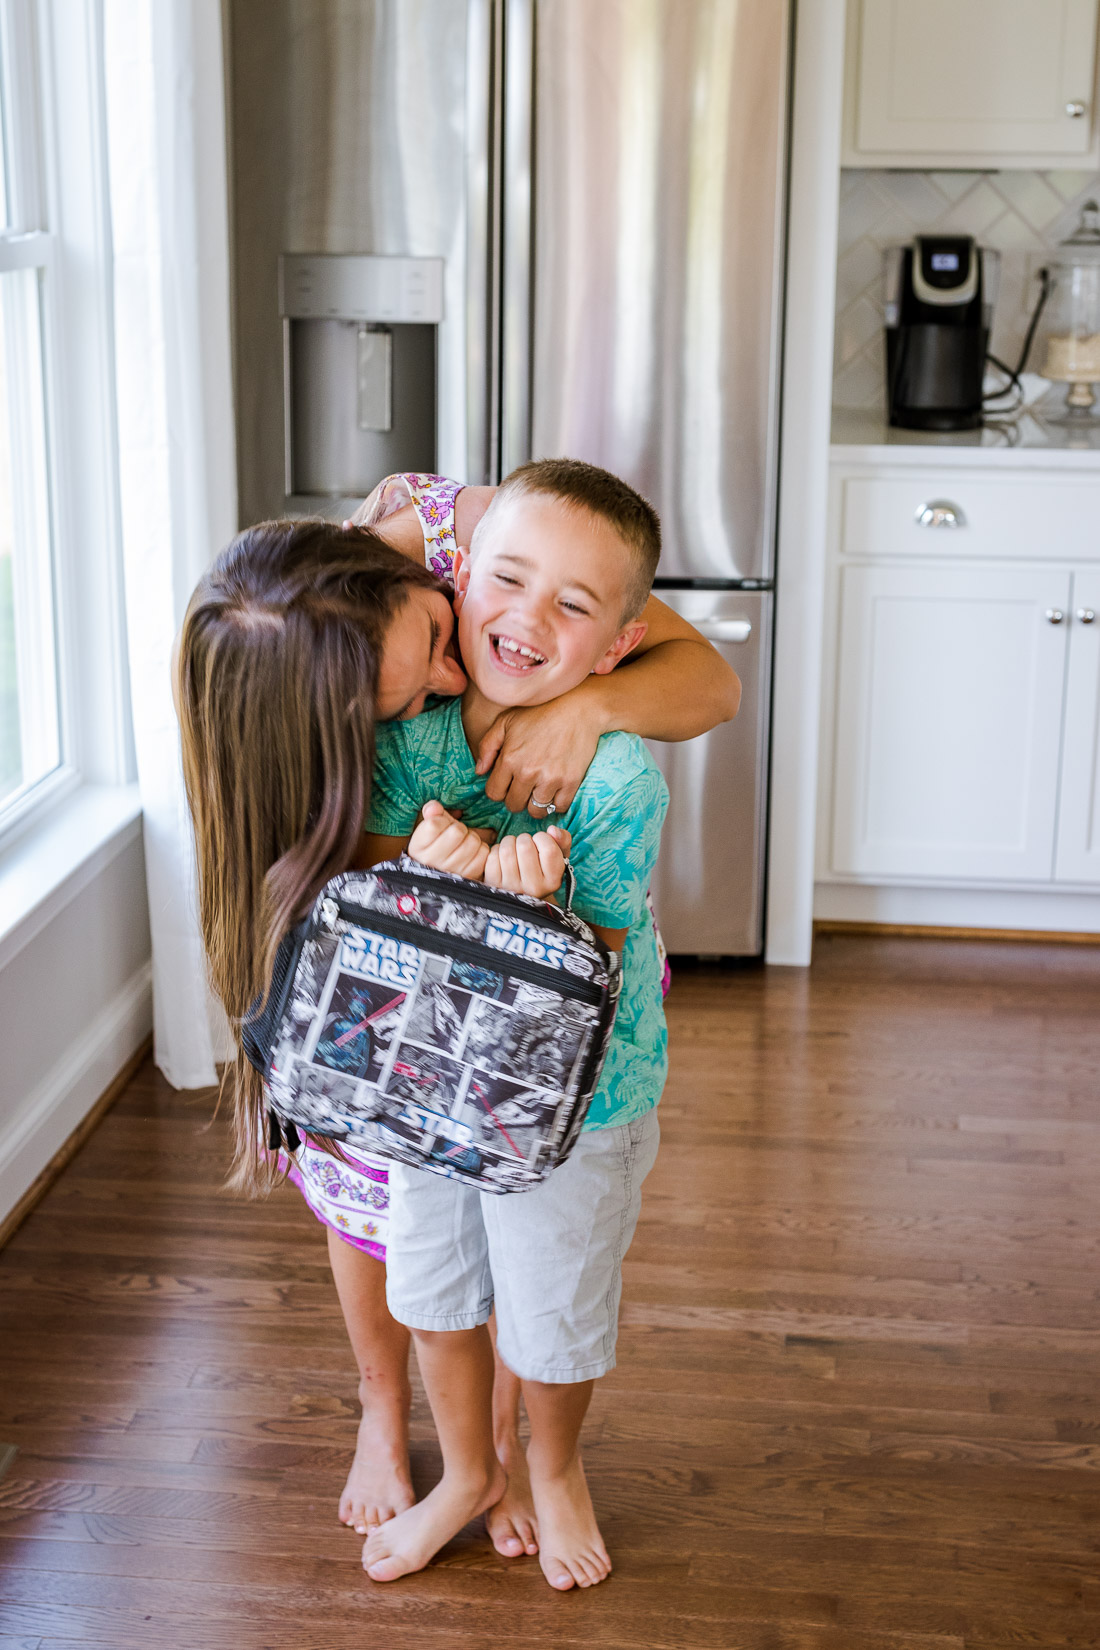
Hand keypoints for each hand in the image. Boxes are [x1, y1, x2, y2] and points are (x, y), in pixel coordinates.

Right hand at [407, 802, 490, 880]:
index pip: (434, 824)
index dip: (442, 820)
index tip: (441, 825)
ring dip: (471, 838)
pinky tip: (471, 852)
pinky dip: (481, 849)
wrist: (442, 870)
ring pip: (473, 842)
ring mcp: (451, 871)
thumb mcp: (429, 826)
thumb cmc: (436, 843)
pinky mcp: (469, 875)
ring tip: (463, 843)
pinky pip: (483, 853)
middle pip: (457, 832)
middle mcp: (432, 862)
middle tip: (455, 834)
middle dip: (459, 828)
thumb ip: (431, 812)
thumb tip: (434, 807)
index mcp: (418, 847)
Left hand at [476, 692, 605, 815]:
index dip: (499, 790)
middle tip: (524, 787)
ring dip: (536, 803)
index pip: (494, 793)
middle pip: (514, 805)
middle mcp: (528, 773)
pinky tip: (556, 791)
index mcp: (509, 759)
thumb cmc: (540, 712)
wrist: (578, 708)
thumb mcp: (506, 721)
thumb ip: (487, 746)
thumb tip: (479, 772)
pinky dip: (557, 803)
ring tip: (539, 790)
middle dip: (516, 798)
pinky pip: (560, 808)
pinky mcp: (571, 782)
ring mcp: (551, 779)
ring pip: (536, 811)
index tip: (508, 782)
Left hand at [484, 826, 571, 899]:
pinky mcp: (494, 884)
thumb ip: (562, 840)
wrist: (522, 893)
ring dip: (509, 842)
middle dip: (524, 839)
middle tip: (526, 846)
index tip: (540, 842)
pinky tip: (503, 858)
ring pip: (506, 850)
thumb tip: (553, 830)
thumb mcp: (558, 857)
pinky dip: (496, 851)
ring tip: (515, 850)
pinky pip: (493, 856)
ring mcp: (512, 887)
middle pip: (525, 846)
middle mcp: (534, 888)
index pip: (549, 849)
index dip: (543, 838)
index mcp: (553, 881)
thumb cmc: (542, 869)